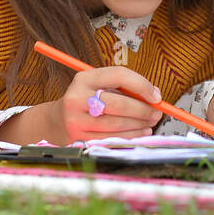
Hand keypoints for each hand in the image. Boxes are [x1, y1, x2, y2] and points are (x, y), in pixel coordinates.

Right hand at [50, 66, 164, 142]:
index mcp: (84, 79)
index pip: (119, 75)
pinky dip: (130, 136)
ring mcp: (76, 121)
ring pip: (117, 124)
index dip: (142, 85)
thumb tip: (155, 95)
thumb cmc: (86, 101)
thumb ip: (125, 88)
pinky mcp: (79, 139)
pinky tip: (139, 132)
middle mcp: (77, 98)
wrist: (56, 121)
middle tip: (157, 113)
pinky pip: (111, 138)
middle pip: (119, 104)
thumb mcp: (99, 86)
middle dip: (143, 110)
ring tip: (150, 123)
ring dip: (139, 125)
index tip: (156, 96)